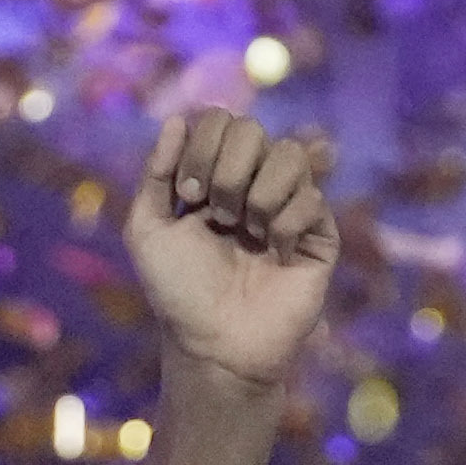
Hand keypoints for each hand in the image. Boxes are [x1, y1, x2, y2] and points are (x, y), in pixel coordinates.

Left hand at [130, 110, 340, 397]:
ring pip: (290, 154)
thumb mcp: (146, 230)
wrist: (215, 345)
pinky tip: (276, 255)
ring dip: (259, 193)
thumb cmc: (179, 294)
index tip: (187, 196)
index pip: (220, 122)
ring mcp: (288, 208)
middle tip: (218, 217)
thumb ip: (154, 173)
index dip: (202, 148)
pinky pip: (313, 199)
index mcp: (215, 177)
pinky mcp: (319, 237)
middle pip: (253, 129)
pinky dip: (286, 225)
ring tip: (247, 232)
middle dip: (227, 169)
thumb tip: (178, 119)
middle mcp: (253, 185)